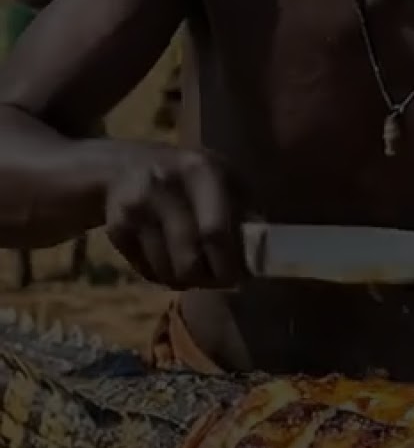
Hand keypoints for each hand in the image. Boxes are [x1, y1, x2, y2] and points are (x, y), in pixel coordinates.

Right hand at [102, 143, 248, 288]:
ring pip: (167, 271)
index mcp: (200, 171)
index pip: (215, 232)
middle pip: (188, 259)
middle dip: (210, 279)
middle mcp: (164, 186)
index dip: (229, 262)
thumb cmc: (191, 176)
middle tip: (222, 282)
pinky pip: (146, 271)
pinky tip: (173, 262)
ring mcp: (135, 208)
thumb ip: (246, 209)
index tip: (243, 277)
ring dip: (188, 281)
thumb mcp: (224, 177)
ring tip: (199, 271)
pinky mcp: (115, 228)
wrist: (125, 165)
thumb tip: (263, 254)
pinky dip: (164, 277)